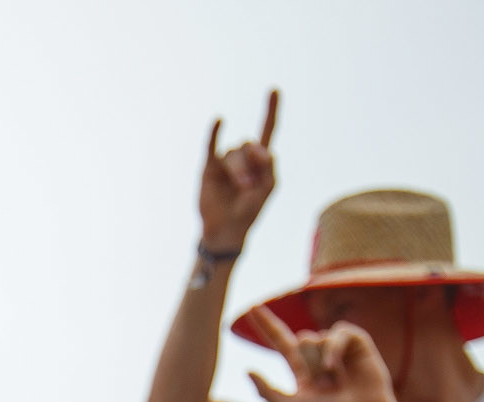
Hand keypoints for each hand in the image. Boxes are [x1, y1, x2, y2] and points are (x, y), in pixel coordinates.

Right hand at [199, 90, 278, 251]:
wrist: (227, 229)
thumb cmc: (250, 210)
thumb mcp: (268, 187)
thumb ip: (269, 165)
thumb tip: (257, 146)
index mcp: (260, 159)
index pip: (267, 129)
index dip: (270, 110)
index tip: (274, 89)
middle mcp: (242, 156)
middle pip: (248, 145)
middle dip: (251, 164)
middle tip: (249, 185)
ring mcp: (224, 161)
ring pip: (233, 153)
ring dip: (239, 170)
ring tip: (240, 187)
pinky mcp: (209, 167)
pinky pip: (211, 146)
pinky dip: (215, 133)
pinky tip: (220, 121)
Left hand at [248, 312, 412, 401]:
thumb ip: (264, 391)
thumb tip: (247, 370)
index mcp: (301, 366)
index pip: (281, 339)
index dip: (267, 323)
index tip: (253, 307)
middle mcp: (318, 353)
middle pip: (302, 339)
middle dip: (310, 364)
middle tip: (324, 386)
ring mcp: (337, 346)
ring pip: (317, 337)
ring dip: (321, 362)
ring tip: (336, 381)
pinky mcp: (356, 341)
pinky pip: (338, 332)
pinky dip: (334, 349)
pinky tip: (336, 366)